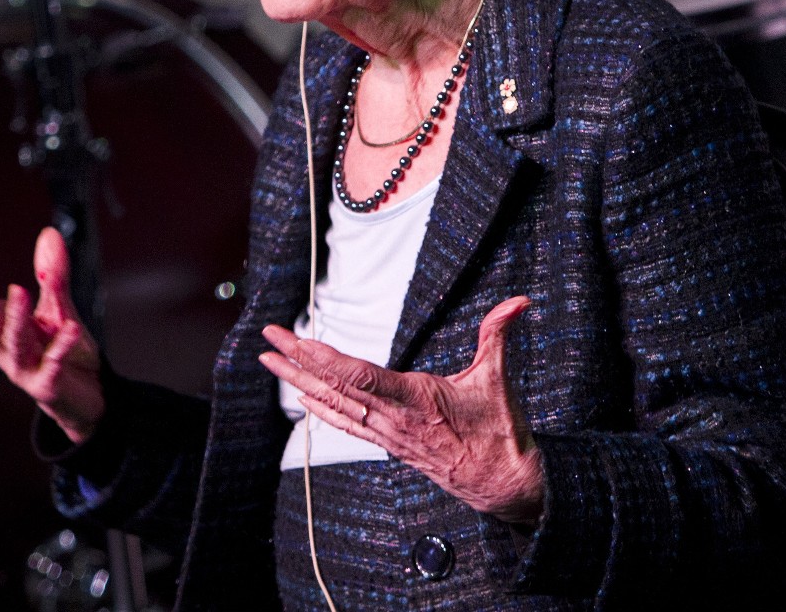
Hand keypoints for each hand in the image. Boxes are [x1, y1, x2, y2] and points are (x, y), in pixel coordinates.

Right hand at [0, 227, 104, 443]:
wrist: (89, 394)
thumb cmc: (64, 351)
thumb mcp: (59, 308)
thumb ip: (52, 274)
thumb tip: (49, 233)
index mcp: (3, 328)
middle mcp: (6, 348)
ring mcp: (24, 368)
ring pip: (15, 342)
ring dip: (16, 317)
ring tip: (20, 291)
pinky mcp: (47, 385)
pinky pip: (53, 363)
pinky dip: (62, 346)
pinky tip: (72, 329)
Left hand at [259, 296, 542, 524]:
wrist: (502, 485)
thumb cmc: (499, 433)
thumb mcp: (497, 379)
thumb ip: (499, 333)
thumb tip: (518, 301)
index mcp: (416, 400)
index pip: (361, 377)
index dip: (326, 360)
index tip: (298, 342)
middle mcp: (393, 419)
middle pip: (335, 388)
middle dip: (298, 361)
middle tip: (268, 339)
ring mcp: (387, 434)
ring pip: (333, 406)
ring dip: (299, 382)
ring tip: (271, 361)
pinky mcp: (388, 443)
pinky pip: (346, 425)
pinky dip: (320, 409)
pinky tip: (301, 398)